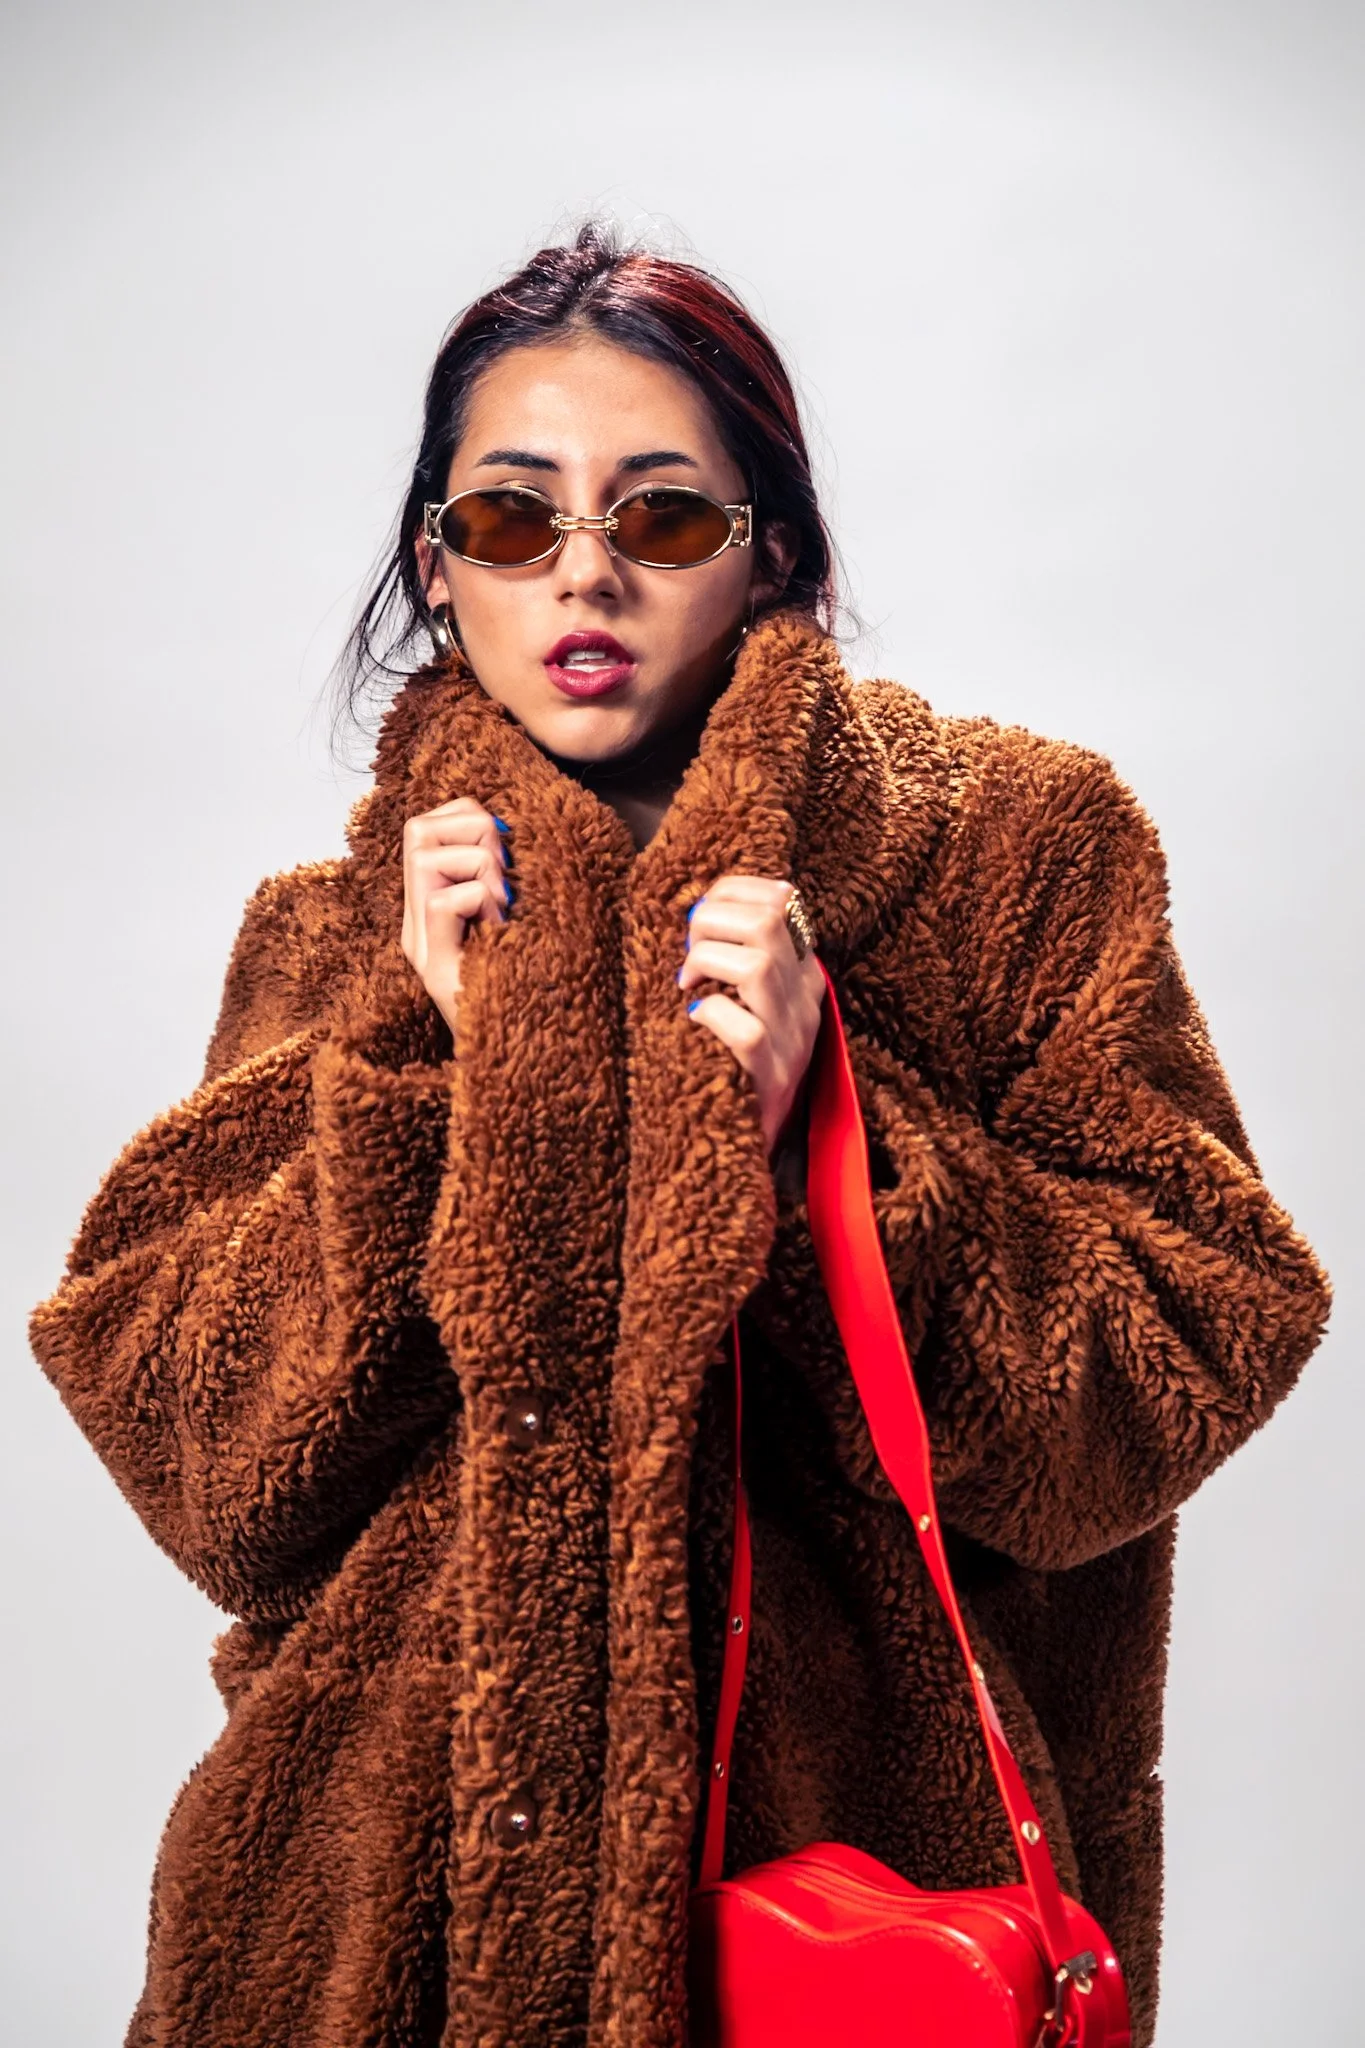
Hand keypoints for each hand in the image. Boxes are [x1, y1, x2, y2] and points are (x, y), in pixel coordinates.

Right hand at [400, 797, 512, 1044]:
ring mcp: (420, 945)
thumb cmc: (526, 989)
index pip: (426, 824)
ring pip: (426, 860)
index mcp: (429, 907)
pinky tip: (500, 930)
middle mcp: (415, 922)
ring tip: (503, 910)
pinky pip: (444, 902)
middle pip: (416, 830)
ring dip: (481, 871)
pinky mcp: (434, 968)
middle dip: (472, 832)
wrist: (518, 1063)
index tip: (504, 847)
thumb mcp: (513, 923)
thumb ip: (502, 882)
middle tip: (505, 876)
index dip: (466, 815)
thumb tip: (509, 829)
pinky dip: (480, 903)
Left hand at [678, 874, 824, 1158]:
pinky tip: (694, 1021)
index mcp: (804, 976)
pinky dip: (707, 1013)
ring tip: (688, 984)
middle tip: (687, 954)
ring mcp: (790, 1038)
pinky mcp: (768, 1073)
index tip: (700, 915)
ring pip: (756, 962)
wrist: (746, 1146)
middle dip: (711, 920)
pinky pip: (739, 1026)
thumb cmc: (736, 1064)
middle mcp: (805, 1002)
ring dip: (705, 960)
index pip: (781, 899)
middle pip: (769, 920)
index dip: (731, 891)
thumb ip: (740, 958)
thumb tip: (701, 910)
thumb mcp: (752, 1003)